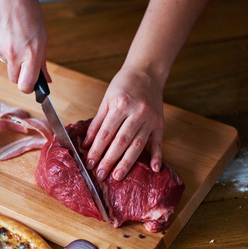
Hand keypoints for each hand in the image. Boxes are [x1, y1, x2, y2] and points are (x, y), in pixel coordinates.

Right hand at [0, 0, 49, 92]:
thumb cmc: (28, 12)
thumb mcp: (43, 38)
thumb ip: (42, 62)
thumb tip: (46, 80)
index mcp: (31, 54)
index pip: (26, 86)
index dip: (29, 88)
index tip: (32, 86)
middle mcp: (14, 55)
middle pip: (15, 80)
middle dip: (21, 76)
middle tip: (27, 63)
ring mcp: (1, 50)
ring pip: (8, 66)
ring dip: (13, 60)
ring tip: (18, 41)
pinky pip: (0, 54)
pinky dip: (5, 49)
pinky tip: (9, 35)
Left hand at [82, 65, 163, 180]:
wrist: (146, 72)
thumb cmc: (123, 85)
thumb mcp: (106, 100)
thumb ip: (97, 123)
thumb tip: (86, 144)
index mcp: (121, 105)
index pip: (106, 133)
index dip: (97, 149)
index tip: (89, 163)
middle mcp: (137, 112)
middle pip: (121, 141)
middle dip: (109, 160)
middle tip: (100, 175)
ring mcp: (150, 119)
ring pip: (137, 145)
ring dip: (127, 162)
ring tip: (118, 176)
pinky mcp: (160, 124)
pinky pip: (158, 142)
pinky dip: (157, 156)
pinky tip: (154, 169)